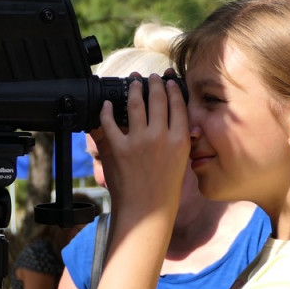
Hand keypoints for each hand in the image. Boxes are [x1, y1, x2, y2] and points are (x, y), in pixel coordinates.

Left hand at [93, 73, 189, 221]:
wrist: (147, 211)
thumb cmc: (166, 191)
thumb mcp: (182, 162)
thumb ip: (181, 140)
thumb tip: (179, 122)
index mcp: (180, 140)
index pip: (178, 104)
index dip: (172, 89)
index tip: (169, 82)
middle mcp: (161, 136)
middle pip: (158, 99)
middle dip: (153, 83)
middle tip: (150, 77)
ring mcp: (138, 141)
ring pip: (136, 103)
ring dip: (134, 89)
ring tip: (133, 82)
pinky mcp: (119, 148)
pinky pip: (110, 122)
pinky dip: (107, 111)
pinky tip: (108, 104)